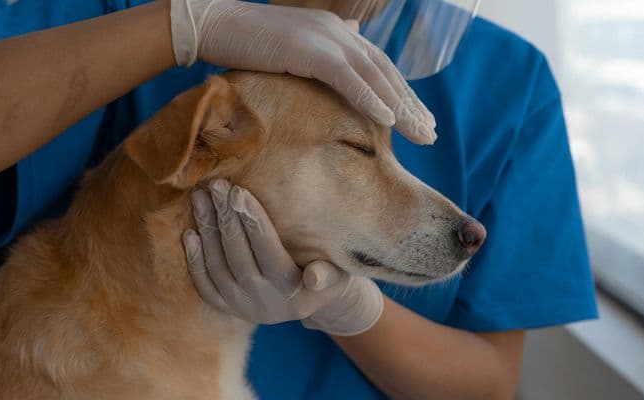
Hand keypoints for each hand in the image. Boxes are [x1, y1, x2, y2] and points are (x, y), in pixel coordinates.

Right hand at [169, 0, 436, 144]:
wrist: (214, 24)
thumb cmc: (245, 42)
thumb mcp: (292, 49)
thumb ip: (320, 54)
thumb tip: (347, 49)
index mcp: (336, 33)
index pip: (378, 67)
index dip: (401, 94)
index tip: (417, 120)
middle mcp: (339, 32)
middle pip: (385, 73)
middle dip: (411, 105)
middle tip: (430, 135)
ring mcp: (326, 39)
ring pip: (375, 77)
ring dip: (401, 108)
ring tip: (421, 134)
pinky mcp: (310, 50)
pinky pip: (349, 80)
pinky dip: (372, 100)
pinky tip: (390, 122)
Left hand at [182, 179, 383, 335]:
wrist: (311, 304)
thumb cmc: (328, 278)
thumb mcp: (338, 277)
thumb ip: (328, 274)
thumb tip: (315, 277)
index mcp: (292, 292)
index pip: (268, 250)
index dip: (252, 221)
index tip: (238, 191)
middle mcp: (264, 303)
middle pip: (239, 256)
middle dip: (226, 218)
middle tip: (215, 186)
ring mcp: (242, 308)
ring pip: (218, 268)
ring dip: (207, 231)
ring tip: (200, 198)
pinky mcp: (227, 309)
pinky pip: (205, 286)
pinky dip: (196, 261)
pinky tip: (190, 233)